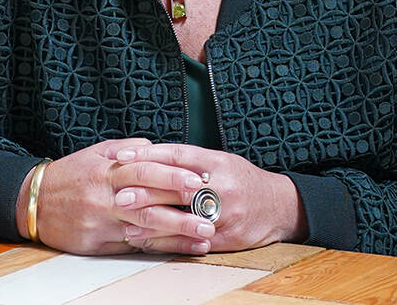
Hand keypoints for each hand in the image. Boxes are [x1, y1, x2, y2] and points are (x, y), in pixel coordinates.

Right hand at [15, 138, 213, 254]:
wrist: (33, 202)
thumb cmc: (71, 174)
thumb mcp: (96, 152)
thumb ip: (128, 149)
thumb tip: (156, 148)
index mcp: (107, 170)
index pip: (144, 170)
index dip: (172, 175)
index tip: (198, 179)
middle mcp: (106, 197)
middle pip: (148, 201)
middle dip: (181, 207)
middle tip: (211, 211)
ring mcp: (102, 222)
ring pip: (144, 228)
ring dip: (177, 234)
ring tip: (204, 236)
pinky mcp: (98, 244)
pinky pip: (133, 247)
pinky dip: (160, 248)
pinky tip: (182, 249)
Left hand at [108, 143, 308, 253]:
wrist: (278, 206)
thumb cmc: (242, 179)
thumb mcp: (219, 160)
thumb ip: (189, 160)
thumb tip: (150, 155)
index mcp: (217, 161)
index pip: (176, 155)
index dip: (147, 155)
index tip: (122, 157)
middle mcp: (221, 185)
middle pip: (176, 186)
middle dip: (144, 190)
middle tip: (118, 193)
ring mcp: (224, 213)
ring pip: (181, 216)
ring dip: (150, 220)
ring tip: (124, 219)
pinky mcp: (226, 237)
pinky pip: (191, 241)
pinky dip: (166, 241)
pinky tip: (147, 240)